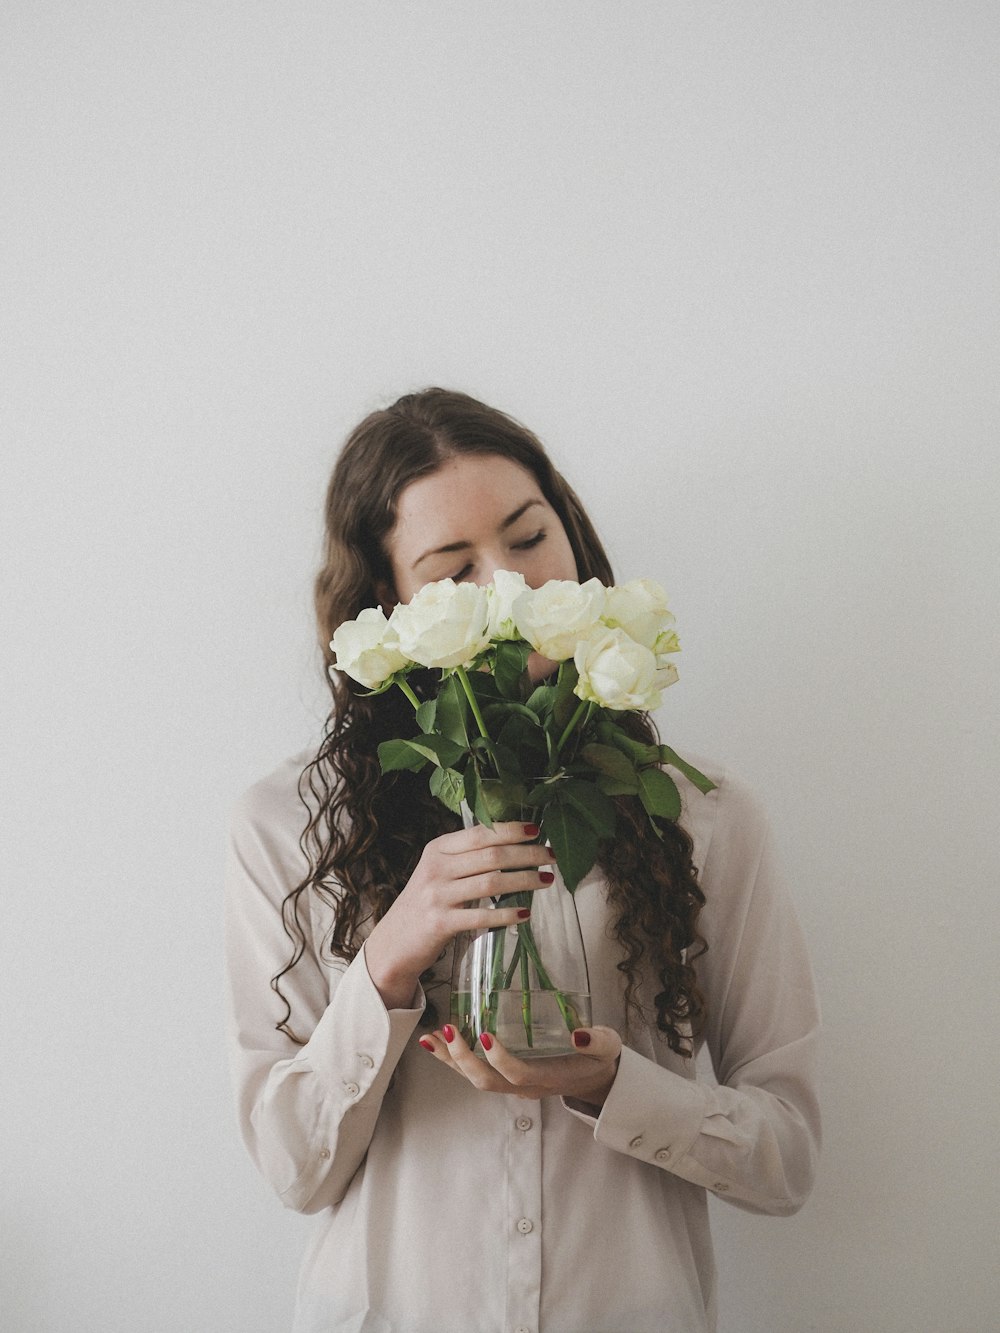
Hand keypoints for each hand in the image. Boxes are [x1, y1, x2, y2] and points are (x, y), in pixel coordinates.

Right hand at [364, 821, 555, 1009]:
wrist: (394, 942)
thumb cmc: (425, 904)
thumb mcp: (438, 872)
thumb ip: (466, 858)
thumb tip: (512, 846)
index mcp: (437, 849)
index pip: (480, 833)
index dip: (511, 830)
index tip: (536, 831)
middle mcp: (436, 868)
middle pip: (491, 855)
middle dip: (527, 854)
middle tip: (551, 856)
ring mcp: (437, 896)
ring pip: (491, 882)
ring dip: (524, 880)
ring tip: (546, 880)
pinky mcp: (440, 923)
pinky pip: (482, 916)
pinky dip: (507, 914)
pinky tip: (525, 913)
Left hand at [418, 1024, 622, 1108]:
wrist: (595, 1077)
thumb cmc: (599, 1057)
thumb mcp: (607, 1046)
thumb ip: (597, 1041)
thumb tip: (580, 1033)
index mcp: (549, 1077)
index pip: (519, 1074)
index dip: (500, 1059)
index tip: (486, 1034)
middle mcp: (526, 1086)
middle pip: (488, 1082)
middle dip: (464, 1059)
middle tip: (449, 1030)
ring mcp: (513, 1085)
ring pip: (476, 1079)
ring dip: (451, 1060)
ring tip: (431, 1037)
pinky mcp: (505, 1077)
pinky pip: (474, 1072)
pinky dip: (453, 1059)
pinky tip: (436, 1042)